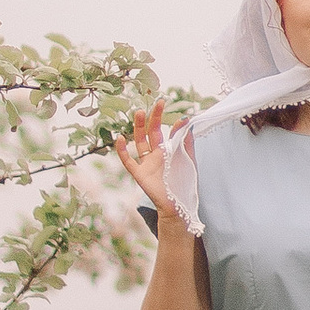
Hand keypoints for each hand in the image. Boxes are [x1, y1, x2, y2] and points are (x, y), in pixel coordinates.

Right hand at [114, 102, 184, 222]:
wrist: (179, 205)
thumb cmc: (184, 184)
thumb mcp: (188, 160)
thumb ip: (186, 142)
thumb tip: (186, 121)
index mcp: (167, 151)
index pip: (165, 131)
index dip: (167, 120)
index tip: (169, 108)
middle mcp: (155, 155)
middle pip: (151, 133)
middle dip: (152, 118)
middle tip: (155, 103)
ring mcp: (146, 164)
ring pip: (139, 142)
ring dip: (138, 128)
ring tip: (139, 113)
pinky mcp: (140, 174)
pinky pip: (128, 161)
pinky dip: (122, 150)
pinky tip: (121, 138)